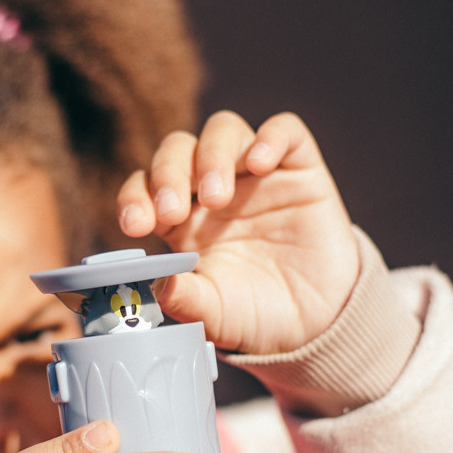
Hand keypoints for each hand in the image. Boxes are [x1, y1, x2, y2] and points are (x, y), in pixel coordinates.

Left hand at [116, 110, 359, 355]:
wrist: (317, 322)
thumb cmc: (257, 314)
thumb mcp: (216, 314)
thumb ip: (186, 299)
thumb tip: (153, 285)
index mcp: (181, 219)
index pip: (145, 186)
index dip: (135, 197)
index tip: (136, 226)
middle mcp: (212, 187)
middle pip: (178, 150)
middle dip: (168, 174)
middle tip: (173, 212)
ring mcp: (255, 173)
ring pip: (223, 130)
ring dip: (212, 156)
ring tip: (217, 196)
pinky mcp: (299, 167)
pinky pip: (285, 130)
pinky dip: (270, 137)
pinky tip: (261, 165)